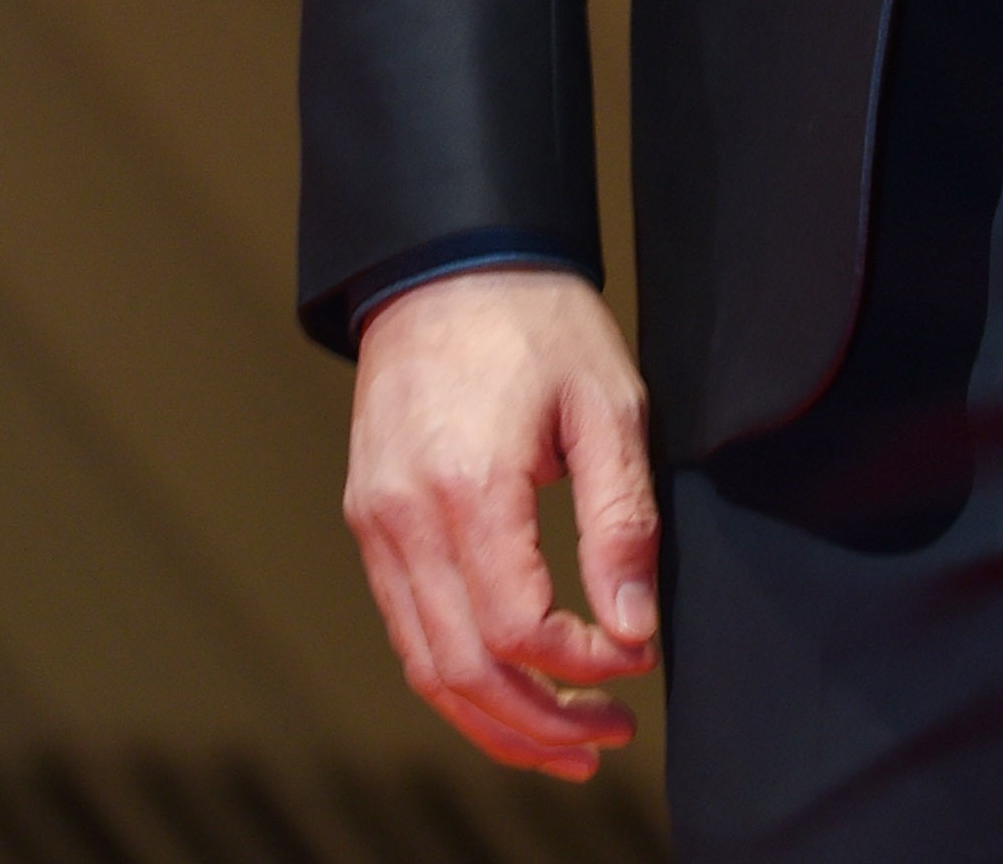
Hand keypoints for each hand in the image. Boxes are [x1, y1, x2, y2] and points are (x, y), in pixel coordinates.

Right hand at [344, 268, 657, 775]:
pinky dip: (456, 679)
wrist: (449, 258)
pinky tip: (510, 690)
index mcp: (469, 485)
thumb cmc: (537, 320)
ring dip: (495, 722)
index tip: (633, 659)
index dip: (579, 666)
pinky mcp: (370, 520)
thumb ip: (622, 522)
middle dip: (539, 724)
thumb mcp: (607, 403)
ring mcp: (376, 522)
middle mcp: (406, 516)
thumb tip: (632, 628)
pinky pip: (406, 628)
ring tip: (566, 745)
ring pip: (424, 667)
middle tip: (607, 740)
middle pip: (462, 671)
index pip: (517, 628)